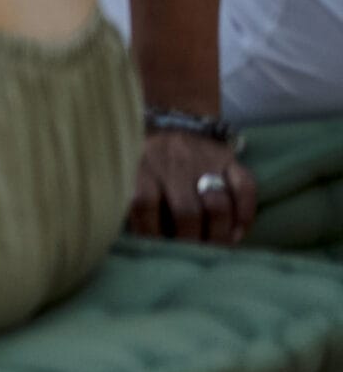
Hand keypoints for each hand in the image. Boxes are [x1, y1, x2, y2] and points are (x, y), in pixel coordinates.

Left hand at [128, 125, 255, 245]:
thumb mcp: (127, 168)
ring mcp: (204, 159)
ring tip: (216, 249)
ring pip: (217, 204)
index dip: (149, 232)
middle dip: (190, 241)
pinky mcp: (229, 158)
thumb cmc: (144, 154)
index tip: (155, 249)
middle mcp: (173, 161)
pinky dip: (245, 215)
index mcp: (141, 164)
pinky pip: (246, 188)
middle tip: (191, 256)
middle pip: (186, 211)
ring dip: (219, 234)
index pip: (143, 203)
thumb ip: (126, 197)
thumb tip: (131, 238)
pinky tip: (237, 233)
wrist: (172, 115)